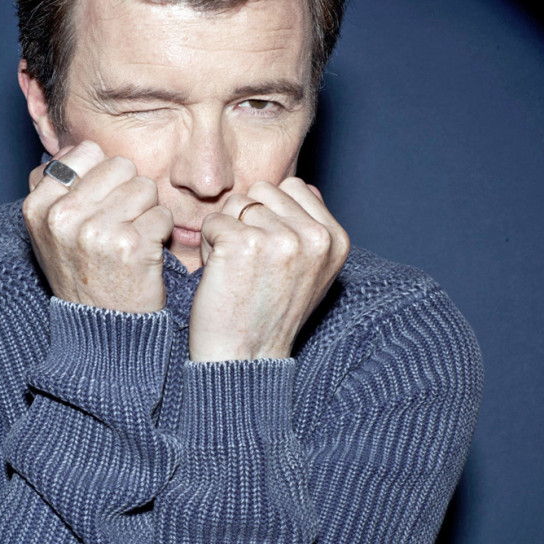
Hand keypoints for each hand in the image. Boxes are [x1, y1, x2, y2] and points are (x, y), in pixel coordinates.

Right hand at [23, 141, 172, 312]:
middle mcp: (63, 217)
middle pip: (120, 165)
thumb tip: (73, 148)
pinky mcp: (131, 246)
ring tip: (130, 240)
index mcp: (38, 207)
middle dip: (128, 191)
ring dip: (146, 212)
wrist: (101, 330)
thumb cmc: (82, 273)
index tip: (98, 205)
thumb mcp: (50, 232)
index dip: (102, 175)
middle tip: (119, 225)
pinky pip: (163, 214)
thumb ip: (57, 188)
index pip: (86, 151)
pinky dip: (160, 234)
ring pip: (146, 187)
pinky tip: (144, 255)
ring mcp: (96, 231)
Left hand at [188, 178, 348, 361]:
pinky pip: (212, 221)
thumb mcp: (310, 270)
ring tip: (235, 269)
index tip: (268, 250)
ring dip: (225, 233)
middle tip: (248, 261)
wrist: (246, 357)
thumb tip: (302, 186)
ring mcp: (280, 239)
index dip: (270, 212)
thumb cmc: (269, 312)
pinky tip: (220, 274)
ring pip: (235, 204)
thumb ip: (309, 227)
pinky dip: (207, 246)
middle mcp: (314, 237)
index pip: (293, 186)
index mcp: (335, 239)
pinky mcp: (243, 244)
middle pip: (261, 191)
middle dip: (246, 219)